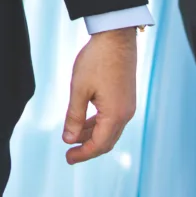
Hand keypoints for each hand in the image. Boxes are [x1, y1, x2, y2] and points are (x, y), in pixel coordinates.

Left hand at [62, 27, 137, 163]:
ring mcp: (128, 106)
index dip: (82, 154)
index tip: (67, 158)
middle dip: (87, 149)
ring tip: (73, 138)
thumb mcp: (79, 89)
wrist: (116, 38)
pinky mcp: (126, 98)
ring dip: (92, 136)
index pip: (98, 144)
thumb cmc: (96, 61)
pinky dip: (98, 125)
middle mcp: (126, 114)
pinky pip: (112, 119)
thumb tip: (69, 139)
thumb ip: (74, 117)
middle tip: (69, 154)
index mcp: (115, 115)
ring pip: (110, 130)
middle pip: (106, 141)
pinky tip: (84, 122)